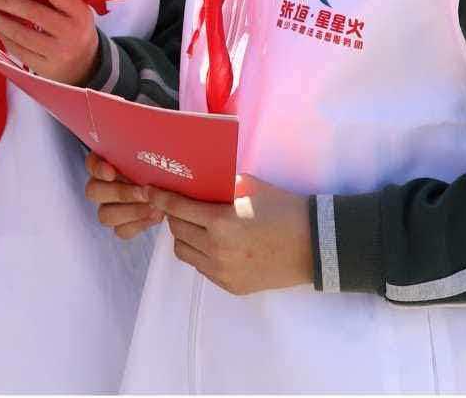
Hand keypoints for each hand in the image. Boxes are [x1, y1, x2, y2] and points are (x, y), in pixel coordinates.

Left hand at [0, 0, 100, 84]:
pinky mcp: (44, 67)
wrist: (86, 66)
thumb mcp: (74, 13)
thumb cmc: (74, 30)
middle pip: (32, 13)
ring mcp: (58, 52)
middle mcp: (71, 33)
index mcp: (80, 13)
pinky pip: (19, 50)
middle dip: (5, 2)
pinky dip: (4, 36)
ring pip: (21, 34)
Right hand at [84, 150, 163, 239]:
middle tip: (144, 191)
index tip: (111, 172)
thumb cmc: (160, 165)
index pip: (91, 164)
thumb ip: (146, 150)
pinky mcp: (120, 226)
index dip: (98, 169)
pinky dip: (139, 225)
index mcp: (104, 163)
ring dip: (131, 212)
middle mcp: (101, 186)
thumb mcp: (153, 153)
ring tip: (154, 207)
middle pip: (93, 192)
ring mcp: (108, 207)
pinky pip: (121, 231)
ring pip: (104, 215)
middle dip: (120, 193)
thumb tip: (151, 137)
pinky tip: (155, 215)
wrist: (172, 187)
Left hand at [148, 175, 314, 295]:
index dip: (160, 197)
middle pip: (177, 230)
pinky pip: (202, 267)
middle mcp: (217, 250)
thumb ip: (219, 186)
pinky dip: (201, 253)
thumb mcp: (250, 188)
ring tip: (197, 225)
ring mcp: (223, 271)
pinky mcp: (231, 286)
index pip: (177, 208)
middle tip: (180, 205)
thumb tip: (193, 180)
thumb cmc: (285, 210)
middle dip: (175, 215)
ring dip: (185, 236)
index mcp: (221, 222)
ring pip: (184, 252)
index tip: (150, 190)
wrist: (316, 246)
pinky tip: (214, 243)